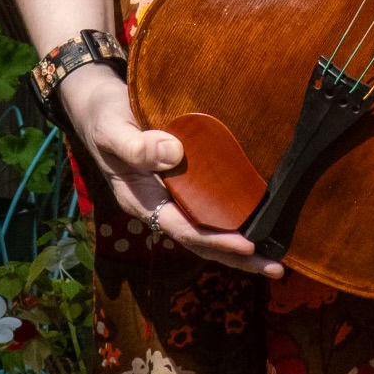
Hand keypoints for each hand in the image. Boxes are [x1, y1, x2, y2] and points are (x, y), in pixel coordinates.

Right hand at [58, 67, 282, 277]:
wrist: (96, 104)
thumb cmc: (104, 117)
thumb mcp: (114, 130)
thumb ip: (138, 146)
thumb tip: (174, 154)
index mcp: (141, 201)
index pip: (184, 229)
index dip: (216, 240)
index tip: (249, 245)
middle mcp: (158, 205)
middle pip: (200, 240)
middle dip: (236, 257)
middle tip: (277, 268)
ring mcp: (169, 196)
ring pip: (206, 228)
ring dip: (238, 245)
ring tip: (275, 257)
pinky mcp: (180, 181)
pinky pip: (207, 205)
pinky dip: (231, 217)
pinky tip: (256, 220)